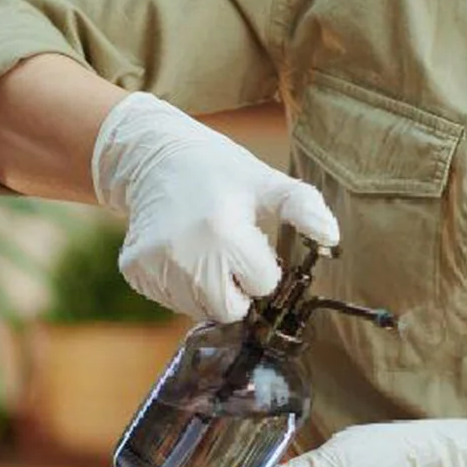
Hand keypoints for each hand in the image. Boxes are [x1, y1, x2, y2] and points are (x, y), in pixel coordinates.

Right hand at [92, 91, 339, 321]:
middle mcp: (186, 253)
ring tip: (203, 250)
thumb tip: (332, 236)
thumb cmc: (218, 171)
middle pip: (230, 309)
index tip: (248, 239)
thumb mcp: (265, 182)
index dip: (261, 265)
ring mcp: (155, 264)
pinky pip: (171, 301)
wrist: (154, 156)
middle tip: (228, 252)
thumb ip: (303, 207)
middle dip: (237, 288)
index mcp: (224, 231)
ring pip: (199, 309)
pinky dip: (180, 286)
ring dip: (209, 289)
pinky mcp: (134, 270)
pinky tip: (179, 252)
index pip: (262, 285)